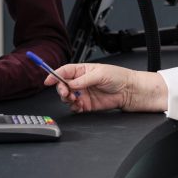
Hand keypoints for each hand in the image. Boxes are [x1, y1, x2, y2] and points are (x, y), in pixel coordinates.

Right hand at [44, 62, 167, 114]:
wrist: (129, 91)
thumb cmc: (119, 77)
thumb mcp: (100, 74)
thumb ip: (84, 79)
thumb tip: (71, 83)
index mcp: (82, 70)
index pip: (64, 72)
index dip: (54, 75)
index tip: (48, 80)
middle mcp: (81, 82)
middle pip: (63, 85)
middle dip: (61, 89)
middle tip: (66, 92)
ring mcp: (83, 93)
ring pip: (67, 97)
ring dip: (67, 99)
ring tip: (75, 99)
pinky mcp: (87, 104)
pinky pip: (75, 107)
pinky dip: (74, 107)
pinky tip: (79, 105)